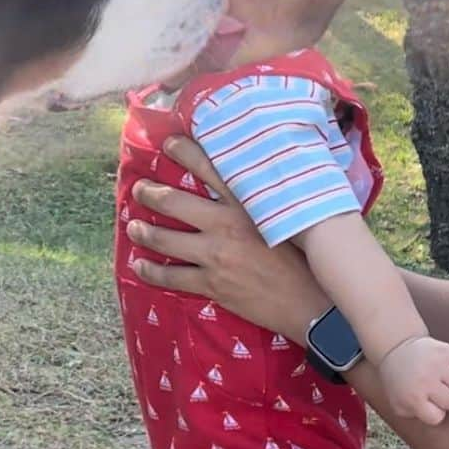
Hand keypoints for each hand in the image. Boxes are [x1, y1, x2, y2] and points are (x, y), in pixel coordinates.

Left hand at [128, 137, 328, 341]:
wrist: (315, 304)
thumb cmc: (309, 259)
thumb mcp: (294, 217)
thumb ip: (272, 197)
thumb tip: (262, 177)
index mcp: (250, 203)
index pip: (211, 168)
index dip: (185, 152)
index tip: (169, 144)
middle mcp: (227, 224)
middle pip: (176, 202)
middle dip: (151, 193)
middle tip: (139, 189)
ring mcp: (216, 255)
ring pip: (166, 239)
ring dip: (144, 231)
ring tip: (132, 226)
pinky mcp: (212, 284)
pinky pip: (171, 276)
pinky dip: (151, 271)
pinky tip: (140, 265)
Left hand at [378, 336, 448, 425]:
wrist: (396, 350)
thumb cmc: (400, 382)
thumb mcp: (399, 404)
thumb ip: (418, 415)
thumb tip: (441, 416)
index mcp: (411, 397)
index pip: (437, 417)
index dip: (433, 411)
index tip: (425, 402)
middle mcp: (424, 380)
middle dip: (444, 398)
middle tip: (432, 388)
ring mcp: (436, 364)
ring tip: (441, 379)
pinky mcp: (446, 351)